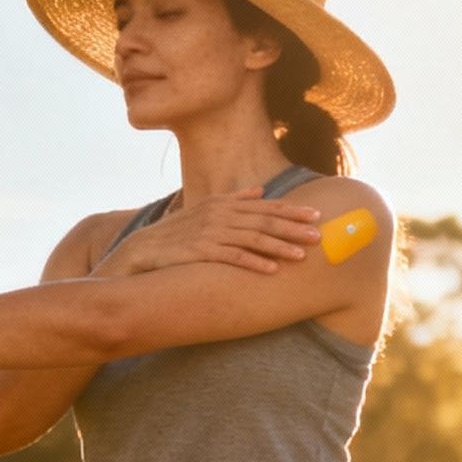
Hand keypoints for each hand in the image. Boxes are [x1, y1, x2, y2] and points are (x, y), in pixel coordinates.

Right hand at [99, 187, 321, 276]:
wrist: (142, 249)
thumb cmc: (176, 233)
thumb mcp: (204, 209)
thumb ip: (233, 199)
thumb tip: (259, 191)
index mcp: (223, 203)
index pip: (265, 206)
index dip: (291, 210)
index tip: (316, 214)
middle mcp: (219, 214)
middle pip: (264, 220)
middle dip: (293, 228)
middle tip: (319, 235)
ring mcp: (210, 232)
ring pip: (253, 238)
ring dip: (279, 246)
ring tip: (302, 255)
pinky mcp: (200, 251)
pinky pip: (232, 257)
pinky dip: (253, 262)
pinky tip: (271, 269)